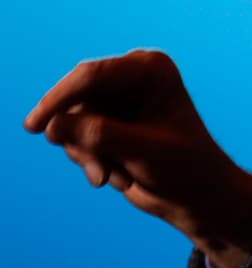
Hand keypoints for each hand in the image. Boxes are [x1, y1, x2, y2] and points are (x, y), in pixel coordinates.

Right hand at [24, 49, 251, 267]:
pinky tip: (117, 178)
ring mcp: (118, 100)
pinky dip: (89, 161)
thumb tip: (51, 125)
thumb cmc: (185, 170)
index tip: (36, 127)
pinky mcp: (107, 123)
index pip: (92, 75)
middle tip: (101, 173)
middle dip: (83, 141)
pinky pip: (73, 137)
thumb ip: (99, 135)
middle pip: (75, 100)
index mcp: (151, 70)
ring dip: (88, 156)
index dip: (60, 99)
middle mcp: (132, 77)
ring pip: (69, 122)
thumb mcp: (143, 152)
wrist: (199, 198)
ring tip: (117, 177)